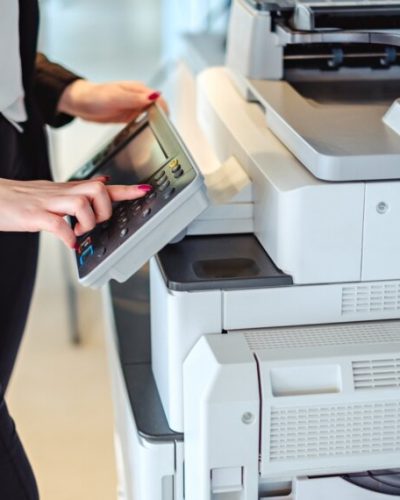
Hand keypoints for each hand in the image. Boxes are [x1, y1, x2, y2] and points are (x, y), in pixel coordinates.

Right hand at [0, 177, 151, 247]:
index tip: (146, 191)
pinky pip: (57, 224)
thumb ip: (78, 191)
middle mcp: (61, 193)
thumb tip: (103, 183)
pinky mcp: (33, 215)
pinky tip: (69, 243)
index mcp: (67, 191)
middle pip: (98, 189)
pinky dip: (68, 236)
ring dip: (88, 223)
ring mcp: (47, 203)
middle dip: (106, 209)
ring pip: (81, 203)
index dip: (126, 190)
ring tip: (80, 232)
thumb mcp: (53, 193)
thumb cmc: (21, 199)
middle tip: (97, 223)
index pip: (102, 186)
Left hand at [57, 79, 167, 122]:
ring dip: (156, 122)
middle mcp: (138, 97)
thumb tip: (154, 97)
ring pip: (152, 114)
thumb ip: (135, 98)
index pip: (159, 99)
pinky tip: (146, 132)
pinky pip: (143, 120)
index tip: (166, 122)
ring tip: (159, 134)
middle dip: (163, 118)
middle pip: (158, 108)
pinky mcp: (130, 115)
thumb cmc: (94, 96)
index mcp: (138, 90)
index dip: (165, 110)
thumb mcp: (116, 97)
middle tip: (165, 132)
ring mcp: (135, 106)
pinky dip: (147, 126)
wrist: (81, 103)